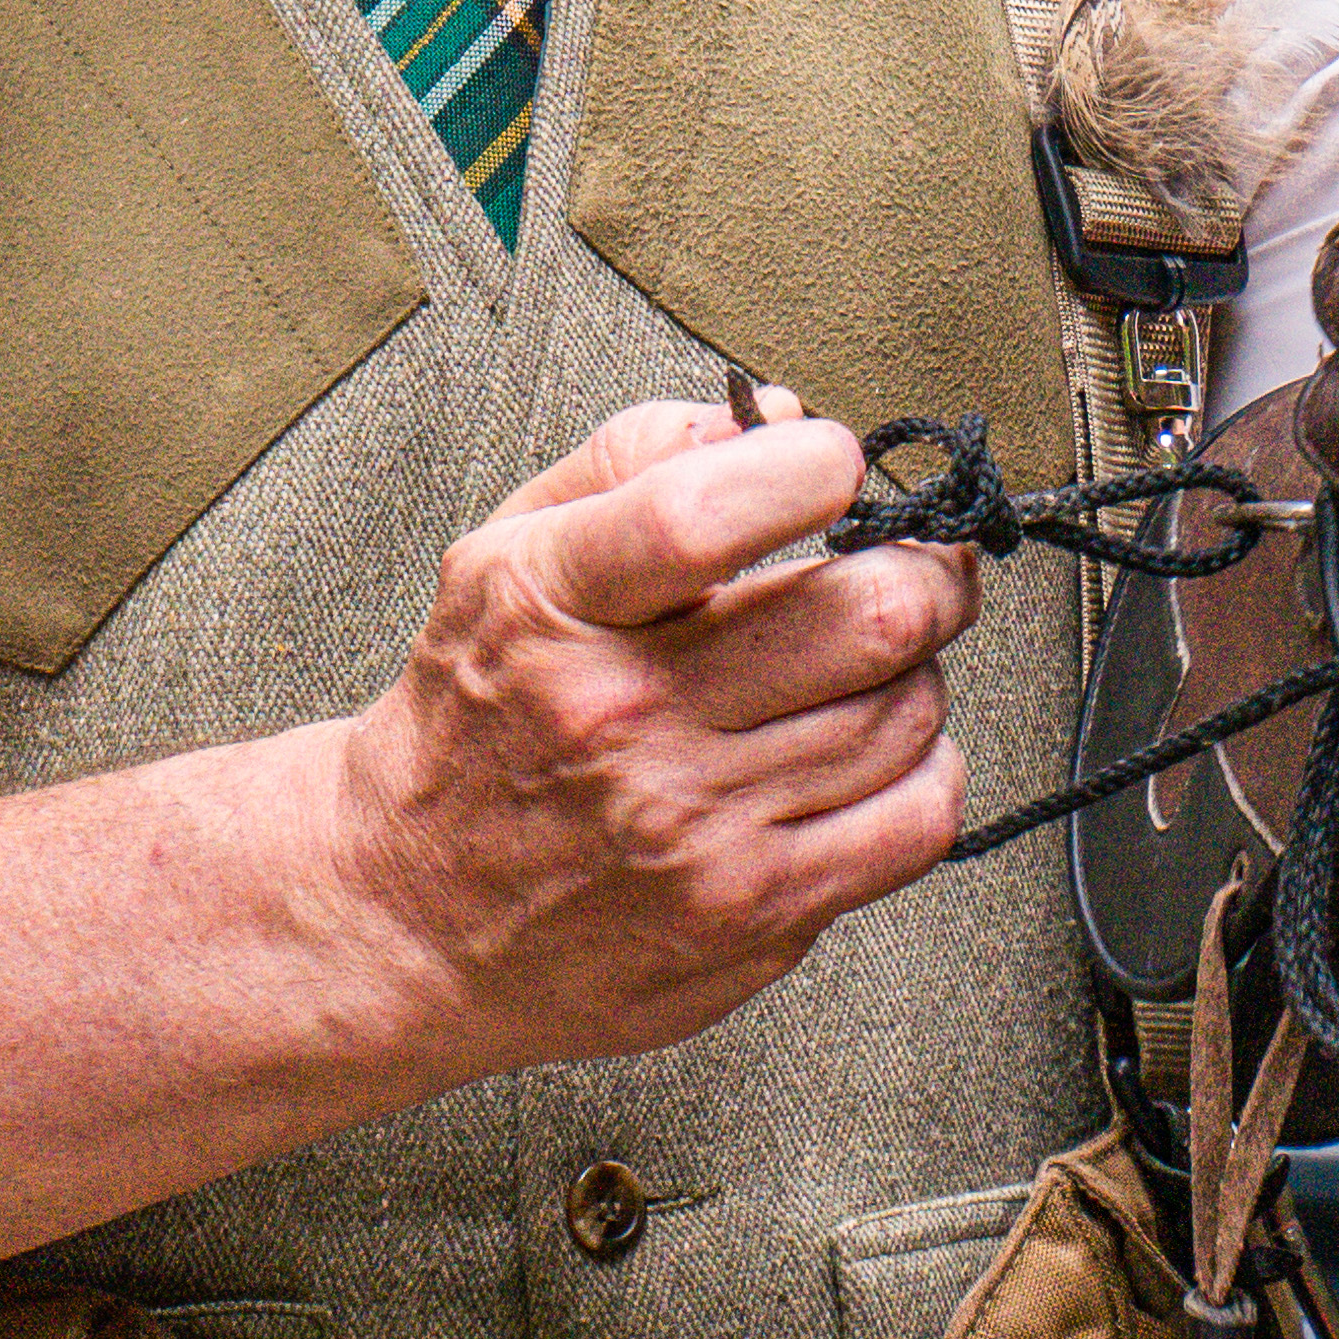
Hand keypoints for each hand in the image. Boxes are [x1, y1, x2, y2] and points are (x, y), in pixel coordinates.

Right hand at [329, 394, 977, 1074]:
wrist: (411, 917)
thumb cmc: (479, 715)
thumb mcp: (508, 553)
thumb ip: (638, 456)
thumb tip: (783, 421)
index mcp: (550, 607)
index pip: (703, 514)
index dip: (809, 467)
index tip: (832, 463)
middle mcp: (624, 720)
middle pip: (865, 616)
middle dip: (925, 566)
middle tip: (917, 559)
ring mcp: (695, 828)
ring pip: (908, 708)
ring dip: (916, 666)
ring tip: (871, 659)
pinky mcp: (753, 914)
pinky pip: (918, 817)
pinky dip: (926, 765)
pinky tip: (876, 748)